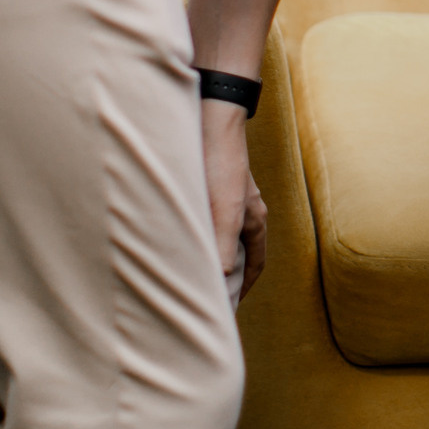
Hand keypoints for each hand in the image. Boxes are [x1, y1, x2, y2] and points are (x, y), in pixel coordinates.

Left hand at [199, 102, 267, 299]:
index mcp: (254, 219)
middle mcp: (243, 211)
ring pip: (218, 238)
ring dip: (205, 257)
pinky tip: (172, 240)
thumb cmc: (219, 162)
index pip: (256, 263)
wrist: (208, 117)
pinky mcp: (206, 188)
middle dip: (223, 277)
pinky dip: (192, 237)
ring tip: (183, 274)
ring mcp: (225, 199)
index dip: (243, 288)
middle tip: (202, 297)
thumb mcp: (223, 208)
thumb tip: (222, 280)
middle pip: (237, 253)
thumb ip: (224, 245)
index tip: (228, 310)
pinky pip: (202, 223)